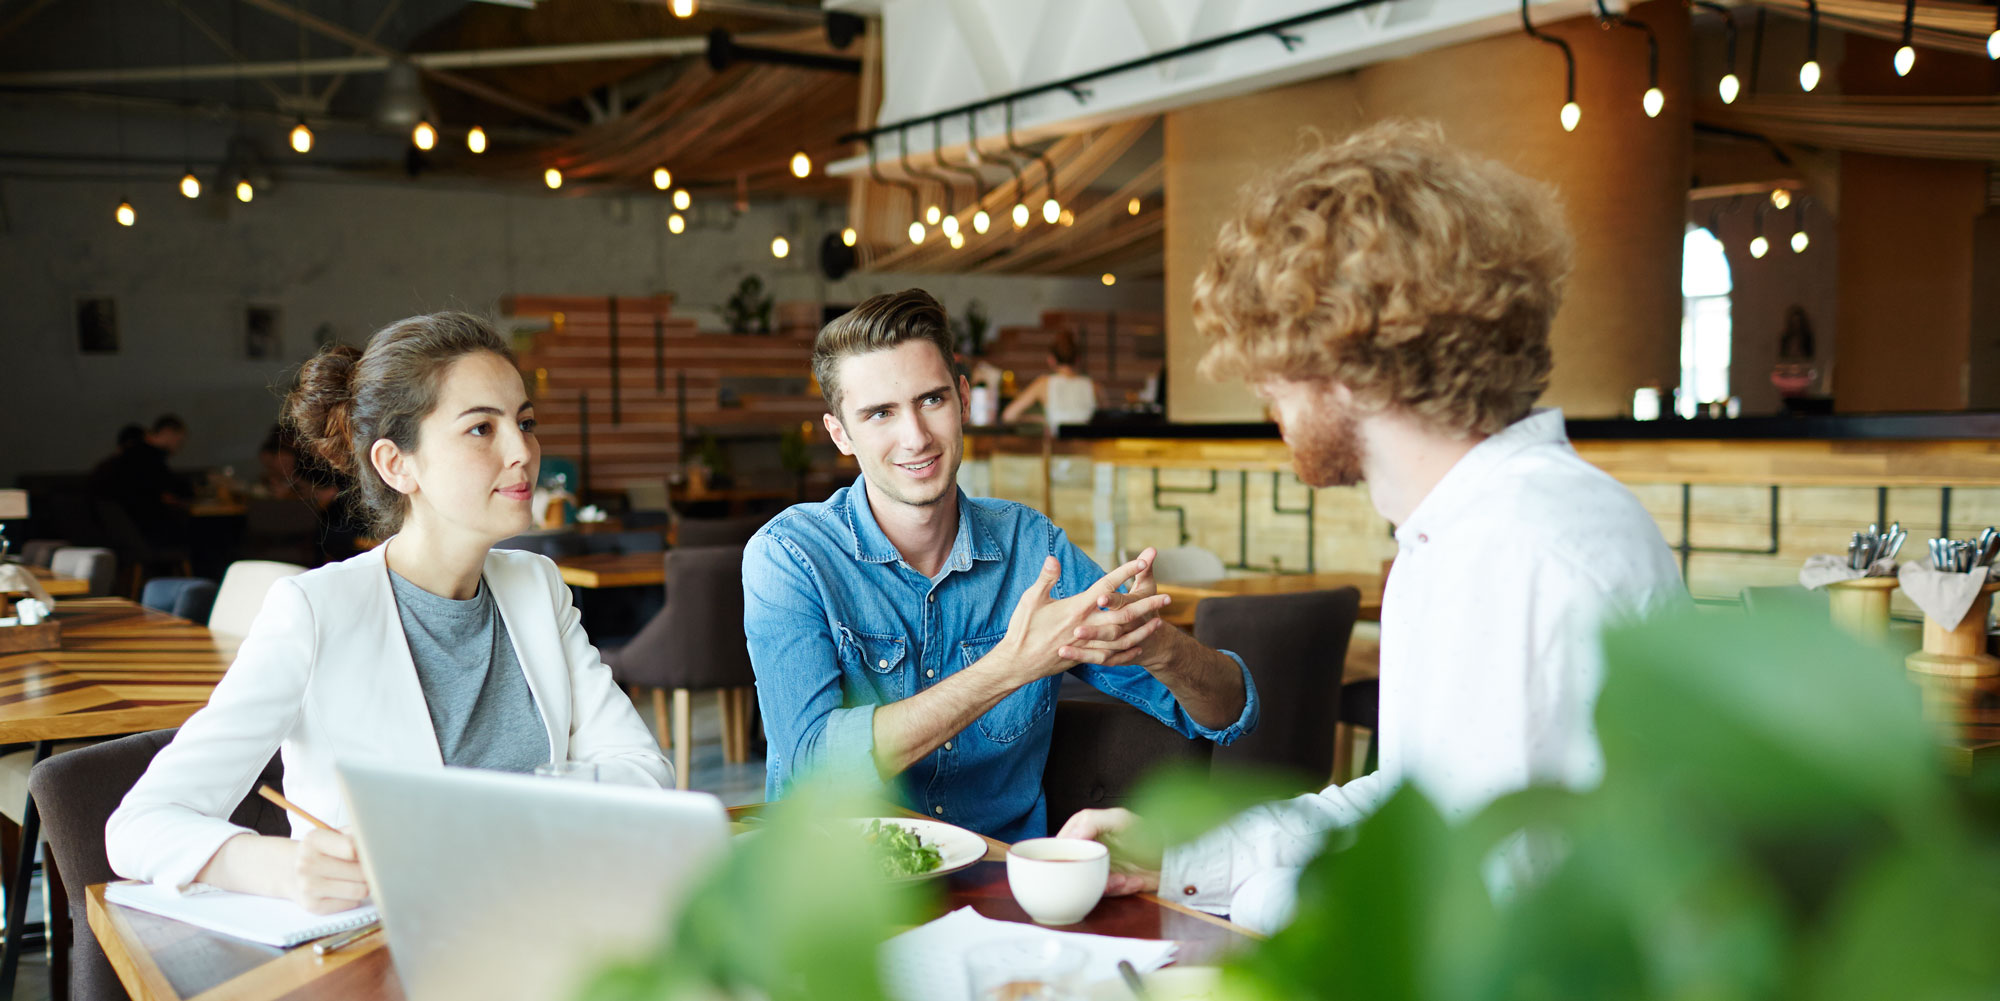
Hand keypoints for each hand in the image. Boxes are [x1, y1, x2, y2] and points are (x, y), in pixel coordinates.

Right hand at [285, 828, 369, 913]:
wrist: (289, 871)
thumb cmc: (321, 851)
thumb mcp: (333, 834)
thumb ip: (356, 834)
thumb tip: (379, 843)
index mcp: (314, 840)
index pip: (353, 848)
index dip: (368, 851)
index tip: (371, 851)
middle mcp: (307, 863)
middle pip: (361, 872)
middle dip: (370, 870)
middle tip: (366, 867)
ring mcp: (308, 887)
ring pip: (360, 890)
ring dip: (364, 885)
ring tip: (356, 878)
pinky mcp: (313, 906)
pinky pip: (352, 903)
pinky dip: (353, 897)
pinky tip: (343, 889)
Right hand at [996, 556, 1169, 683]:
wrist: (1017, 663)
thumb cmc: (1022, 629)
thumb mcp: (1031, 599)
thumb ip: (1046, 578)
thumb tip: (1053, 558)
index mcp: (1076, 607)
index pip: (1106, 586)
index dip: (1124, 572)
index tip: (1142, 560)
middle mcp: (1086, 626)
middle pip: (1124, 614)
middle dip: (1147, 604)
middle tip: (1168, 597)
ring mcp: (1088, 644)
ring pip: (1123, 637)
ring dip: (1143, 629)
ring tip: (1160, 620)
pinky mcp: (1085, 657)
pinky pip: (1113, 656)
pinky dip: (1129, 651)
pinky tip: (1140, 645)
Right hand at [1057, 807, 1160, 896]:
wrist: (1171, 857)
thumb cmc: (1149, 832)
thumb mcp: (1120, 820)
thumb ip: (1091, 822)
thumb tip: (1068, 838)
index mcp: (1085, 827)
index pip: (1062, 841)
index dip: (1065, 853)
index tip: (1075, 861)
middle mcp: (1089, 847)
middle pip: (1071, 865)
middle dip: (1087, 874)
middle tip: (1106, 876)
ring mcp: (1098, 866)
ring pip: (1086, 882)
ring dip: (1107, 884)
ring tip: (1124, 879)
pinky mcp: (1110, 883)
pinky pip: (1105, 892)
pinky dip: (1120, 889)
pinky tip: (1133, 881)